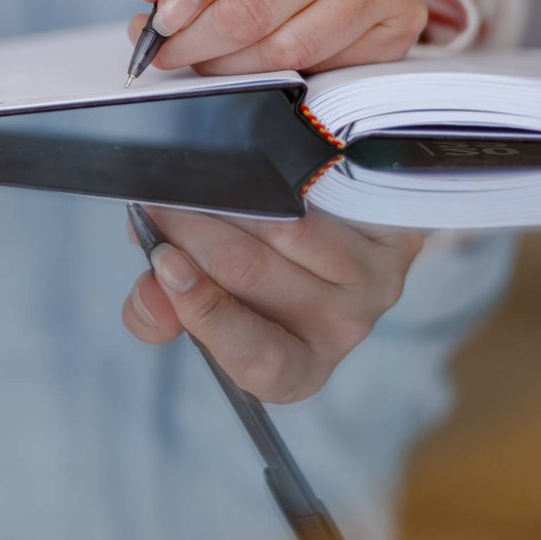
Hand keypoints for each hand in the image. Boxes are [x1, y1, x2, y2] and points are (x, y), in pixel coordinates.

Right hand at [121, 207, 423, 402]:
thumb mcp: (205, 299)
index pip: (258, 361)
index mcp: (292, 367)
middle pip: (254, 276)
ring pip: (284, 230)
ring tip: (194, 183)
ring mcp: (373, 283)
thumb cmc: (259, 268)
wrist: (334, 225)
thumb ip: (162, 309)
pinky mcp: (391, 235)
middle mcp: (339, 332)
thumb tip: (149, 297)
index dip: (207, 313)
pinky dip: (274, 181)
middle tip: (157, 205)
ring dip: (225, 200)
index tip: (164, 263)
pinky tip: (249, 172)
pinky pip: (321, 200)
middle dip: (191, 233)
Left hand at [124, 0, 427, 73]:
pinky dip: (265, 75)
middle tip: (163, 47)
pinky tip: (247, 58)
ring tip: (198, 52)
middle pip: (258, 6)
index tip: (165, 10)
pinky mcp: (397, 25)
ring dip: (223, 63)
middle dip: (194, 38)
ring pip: (283, 50)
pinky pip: (315, 70)